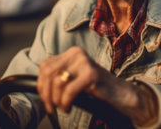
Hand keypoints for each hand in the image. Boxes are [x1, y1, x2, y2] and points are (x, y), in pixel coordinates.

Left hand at [37, 46, 158, 125]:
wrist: (120, 92)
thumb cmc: (96, 87)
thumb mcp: (75, 77)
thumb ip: (59, 76)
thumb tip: (40, 87)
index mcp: (71, 52)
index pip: (45, 66)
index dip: (41, 85)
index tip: (45, 99)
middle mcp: (77, 54)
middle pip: (48, 73)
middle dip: (46, 94)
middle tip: (51, 107)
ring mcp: (85, 62)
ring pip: (57, 82)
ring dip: (56, 100)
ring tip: (63, 107)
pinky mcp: (91, 74)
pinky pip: (69, 91)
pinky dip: (65, 102)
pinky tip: (68, 107)